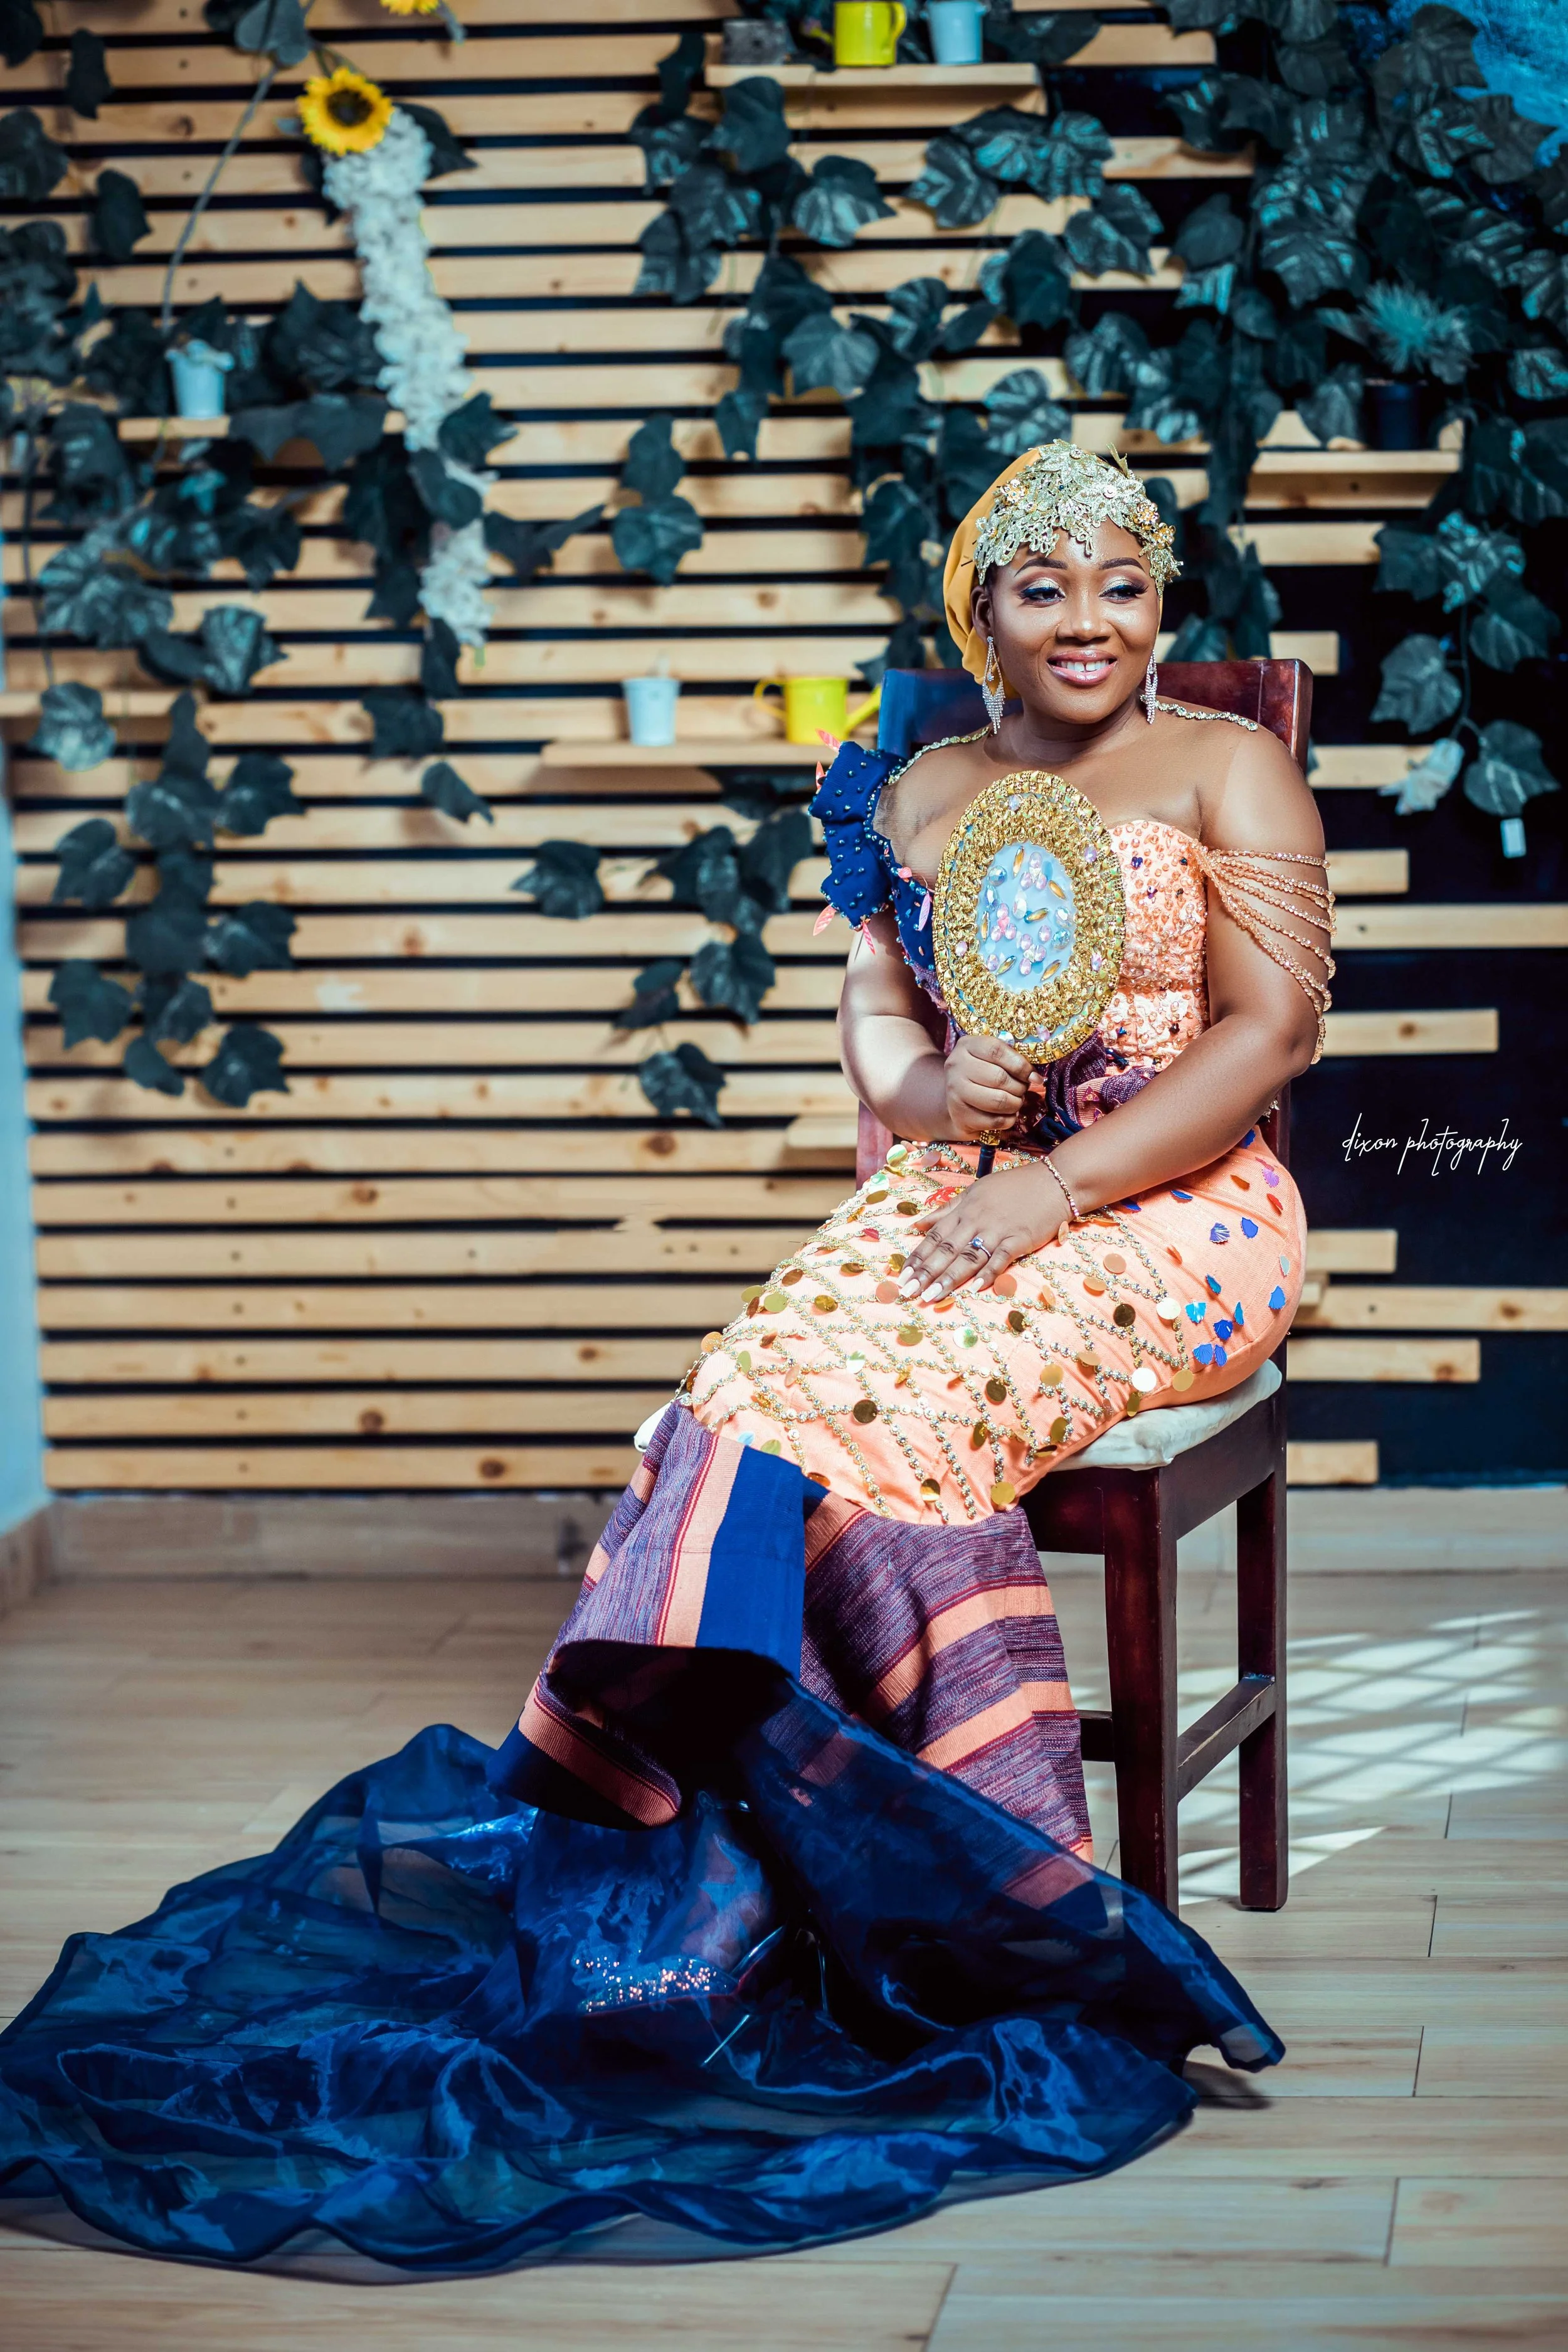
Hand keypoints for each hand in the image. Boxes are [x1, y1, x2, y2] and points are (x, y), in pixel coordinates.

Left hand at [900, 1165, 1070, 1303]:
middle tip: (908, 1292)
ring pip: (968, 1257)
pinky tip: (974, 1288)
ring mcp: (998, 1229)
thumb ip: (946, 1209)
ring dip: (948, 1278)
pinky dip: (988, 1273)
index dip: (917, 1257)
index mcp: (964, 1209)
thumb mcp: (975, 1191)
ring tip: (931, 1296)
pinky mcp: (1019, 1239)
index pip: (934, 1237)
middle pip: (946, 1250)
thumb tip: (917, 1225)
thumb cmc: (1014, 1187)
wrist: (1055, 1181)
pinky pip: (1000, 1258)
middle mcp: (976, 1220)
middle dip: (925, 1272)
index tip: (902, 1276)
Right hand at [942, 1033, 1030, 1141]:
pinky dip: (1008, 1119)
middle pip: (999, 1078)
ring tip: (1016, 1101)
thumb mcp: (992, 1058)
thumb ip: (1012, 1060)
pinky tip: (1007, 1114)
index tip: (1033, 1076)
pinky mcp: (959, 1116)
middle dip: (1019, 1087)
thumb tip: (1035, 1077)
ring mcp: (955, 1093)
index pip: (996, 1051)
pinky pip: (995, 1121)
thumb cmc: (982, 1074)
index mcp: (967, 1046)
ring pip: (998, 1101)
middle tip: (1023, 1090)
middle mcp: (956, 1067)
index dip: (1020, 1065)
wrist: (956, 1099)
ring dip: (1015, 1104)